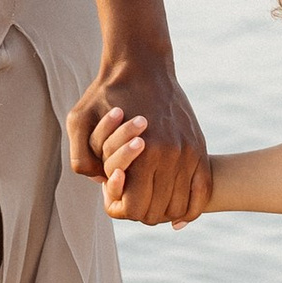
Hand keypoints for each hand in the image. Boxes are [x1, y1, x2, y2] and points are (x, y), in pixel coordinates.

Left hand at [70, 56, 208, 227]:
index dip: (118, 208)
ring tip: (147, 203)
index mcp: (142, 154)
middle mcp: (170, 156)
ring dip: (162, 213)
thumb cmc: (106, 93)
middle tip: (128, 197)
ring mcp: (189, 153)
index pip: (133, 208)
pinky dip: (190, 210)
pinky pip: (202, 192)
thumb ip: (81, 157)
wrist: (142, 64)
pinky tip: (177, 218)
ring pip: (179, 207)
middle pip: (156, 212)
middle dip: (138, 212)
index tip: (112, 194)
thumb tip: (100, 183)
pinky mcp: (199, 147)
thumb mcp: (79, 120)